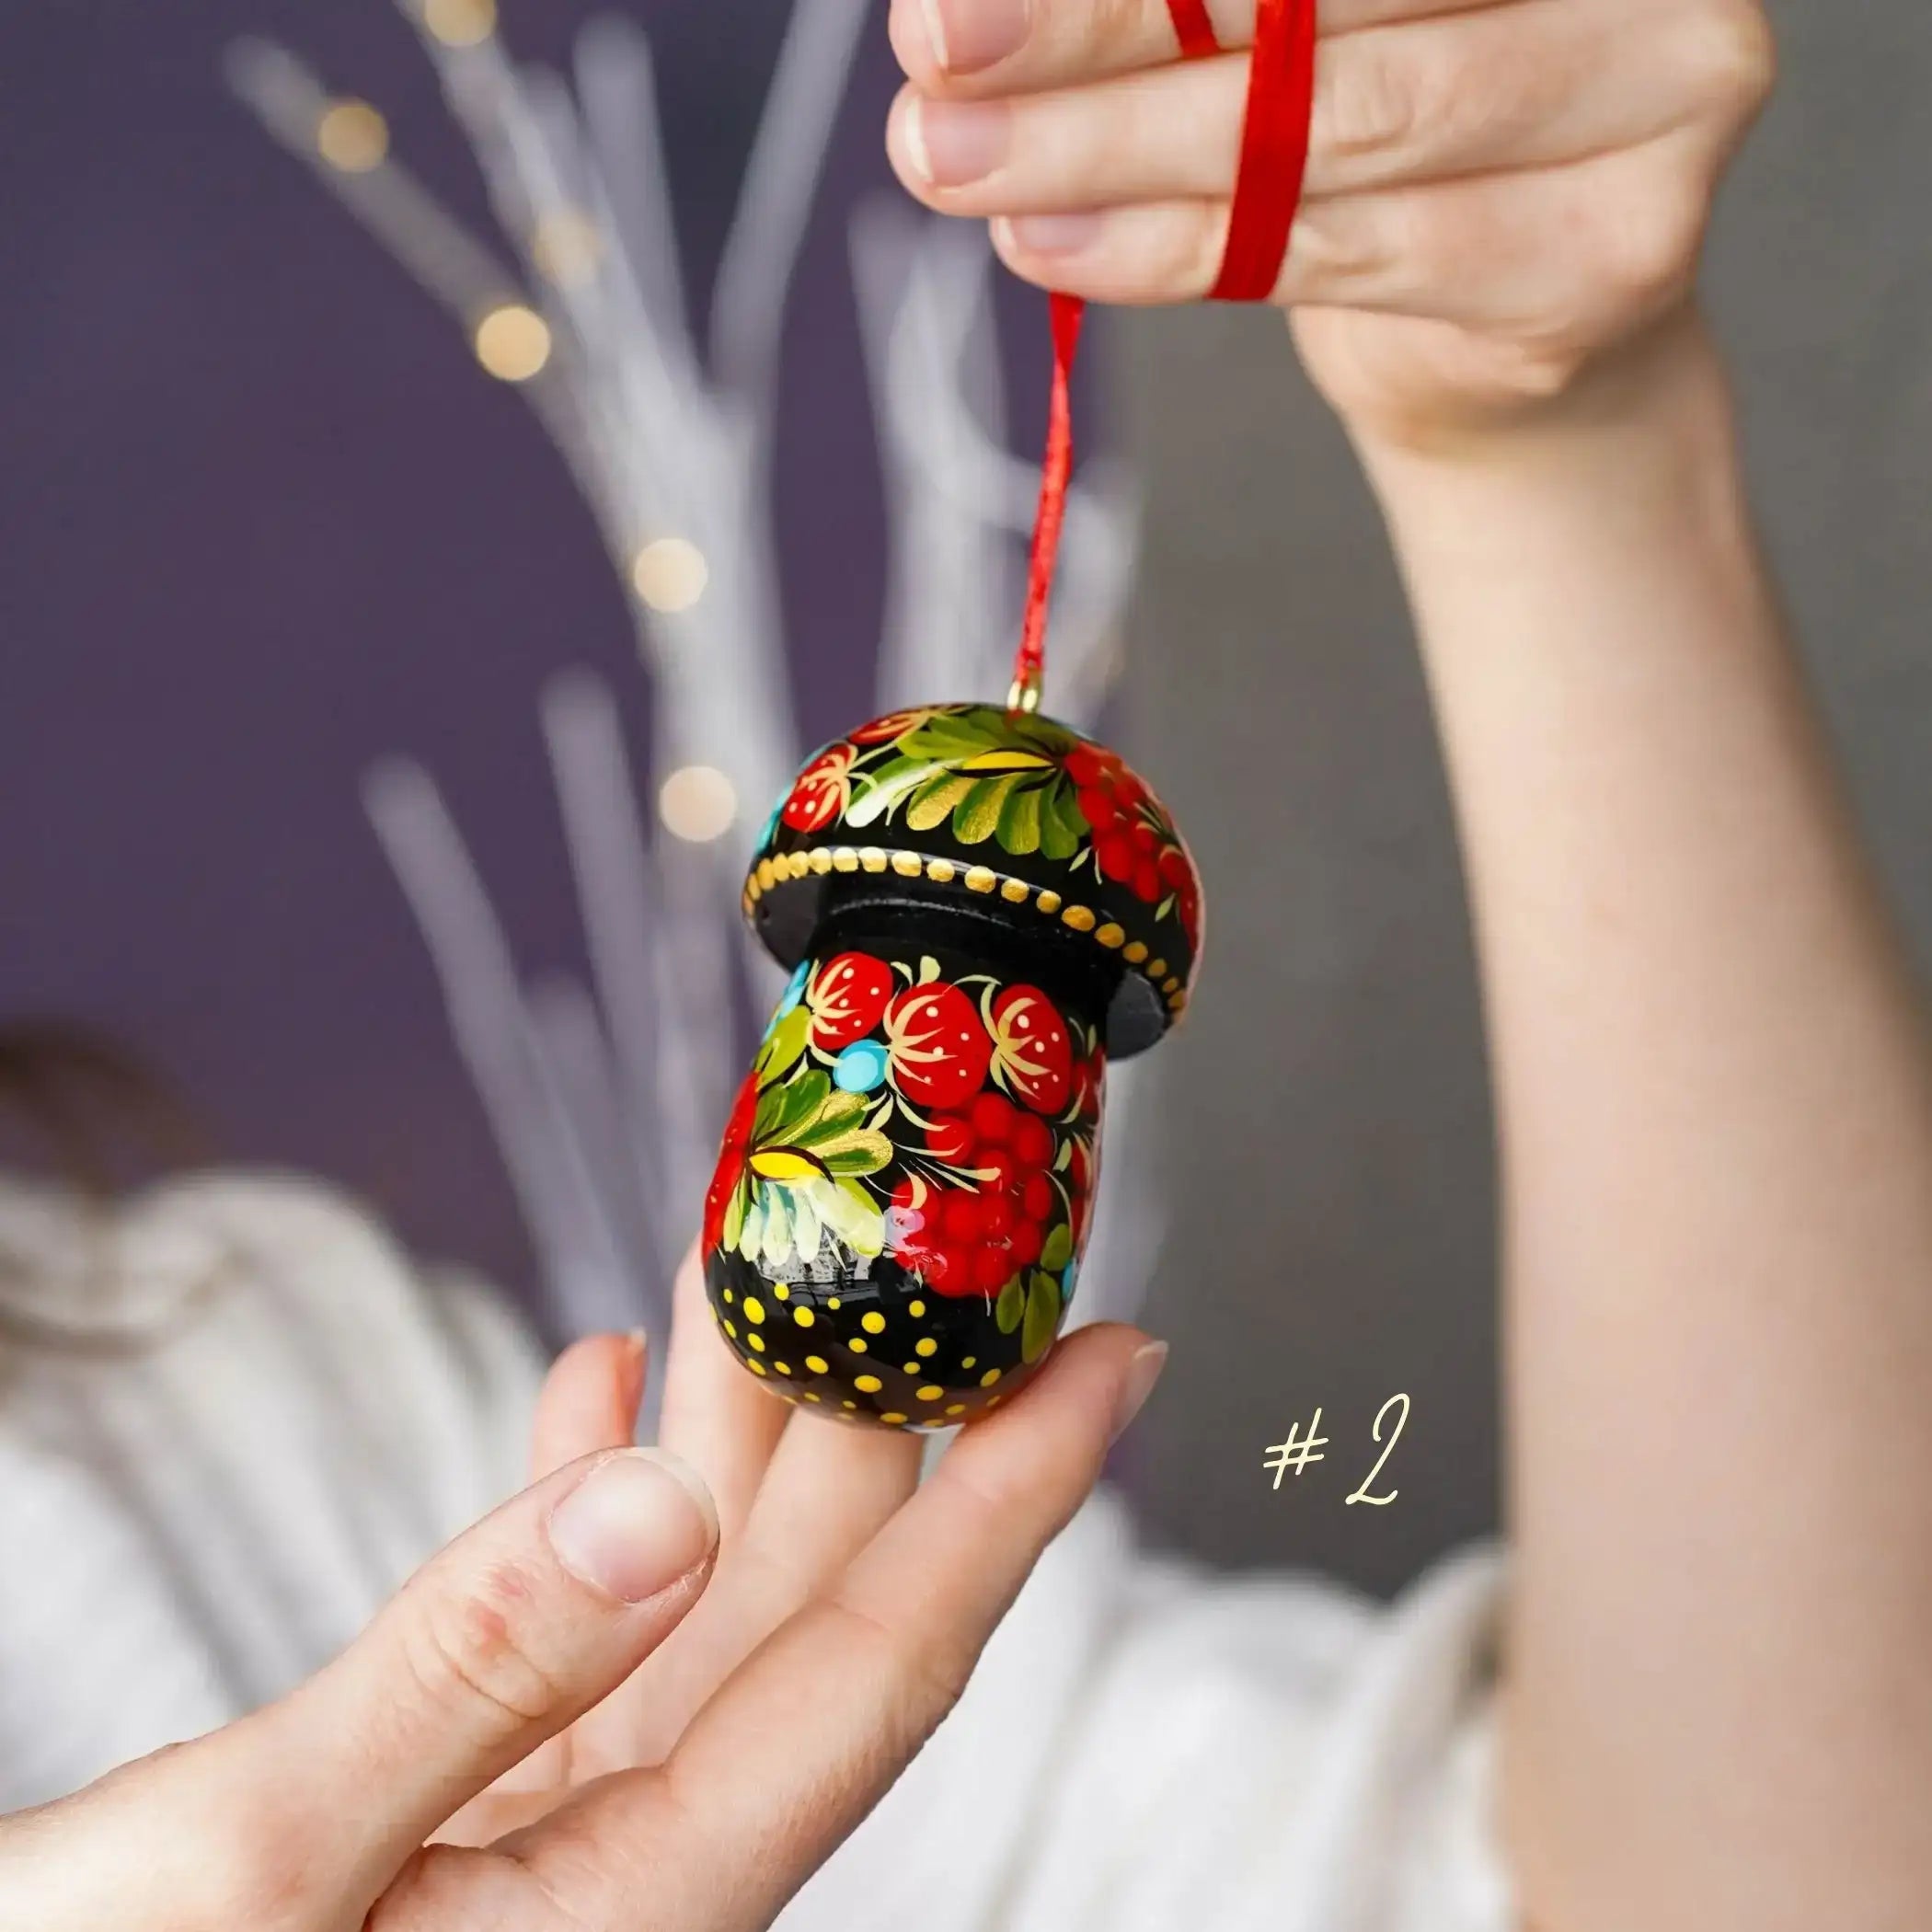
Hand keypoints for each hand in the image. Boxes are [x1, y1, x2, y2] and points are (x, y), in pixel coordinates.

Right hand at [0, 1256, 1164, 1931]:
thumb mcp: (254, 1872)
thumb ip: (470, 1679)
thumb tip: (661, 1508)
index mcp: (637, 1901)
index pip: (884, 1662)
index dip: (1020, 1498)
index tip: (1118, 1357)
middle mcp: (630, 1863)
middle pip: (800, 1594)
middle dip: (865, 1394)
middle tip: (913, 1231)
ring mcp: (550, 1828)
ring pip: (692, 1588)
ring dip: (721, 1418)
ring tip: (751, 1254)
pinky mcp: (465, 1804)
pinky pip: (574, 1625)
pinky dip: (585, 1493)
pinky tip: (596, 1387)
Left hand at [884, 0, 1773, 449]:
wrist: (1508, 325)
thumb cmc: (1373, 120)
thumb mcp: (1287, 14)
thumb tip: (960, 7)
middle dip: (1101, 22)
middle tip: (935, 57)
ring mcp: (1659, 88)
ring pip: (1334, 123)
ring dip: (1113, 150)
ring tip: (957, 167)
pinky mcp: (1618, 250)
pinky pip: (1351, 248)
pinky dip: (1176, 251)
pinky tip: (1053, 245)